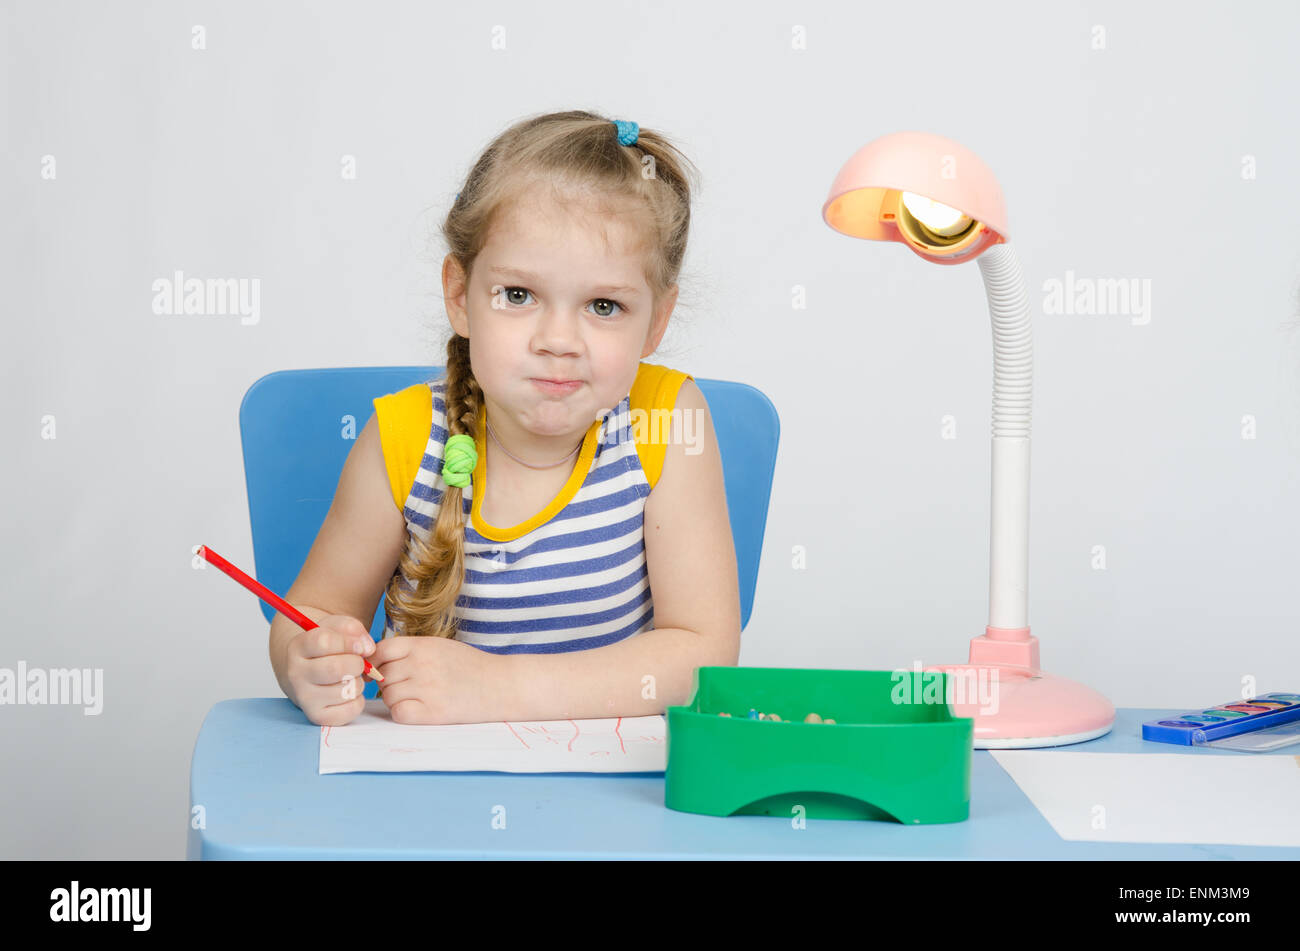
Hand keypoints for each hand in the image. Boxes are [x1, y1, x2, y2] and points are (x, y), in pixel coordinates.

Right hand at [285, 614, 375, 725]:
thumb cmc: (327, 647)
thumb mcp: (336, 628)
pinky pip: (350, 709)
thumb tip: (368, 648)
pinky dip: (358, 700)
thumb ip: (353, 629)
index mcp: (298, 647)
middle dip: (357, 664)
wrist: (310, 671)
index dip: (349, 642)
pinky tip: (349, 693)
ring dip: (358, 683)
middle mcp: (296, 673)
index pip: (324, 642)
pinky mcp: (317, 716)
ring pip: (346, 690)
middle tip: (358, 663)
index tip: (359, 646)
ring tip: (350, 678)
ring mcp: (304, 697)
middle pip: (336, 668)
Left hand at [369, 634, 501, 723]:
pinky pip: (398, 712)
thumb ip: (411, 650)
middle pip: (382, 675)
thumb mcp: (440, 646)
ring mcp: (426, 688)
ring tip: (416, 697)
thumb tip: (378, 661)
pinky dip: (403, 712)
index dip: (378, 661)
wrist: (499, 684)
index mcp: (423, 645)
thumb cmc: (470, 665)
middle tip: (407, 686)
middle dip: (389, 682)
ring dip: (396, 698)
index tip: (386, 668)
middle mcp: (421, 664)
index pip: (381, 650)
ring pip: (388, 695)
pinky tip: (417, 709)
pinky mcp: (432, 712)